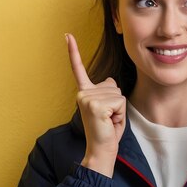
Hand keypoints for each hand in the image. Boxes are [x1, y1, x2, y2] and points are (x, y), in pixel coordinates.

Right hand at [65, 33, 125, 177]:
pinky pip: (120, 102)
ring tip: (108, 122)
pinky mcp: (96, 106)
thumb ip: (109, 92)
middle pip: (114, 85)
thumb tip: (110, 81)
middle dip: (117, 104)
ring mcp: (88, 99)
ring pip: (118, 94)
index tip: (67, 35)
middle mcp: (83, 93)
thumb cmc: (107, 131)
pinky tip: (109, 123)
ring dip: (119, 110)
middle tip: (108, 119)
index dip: (73, 51)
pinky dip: (120, 114)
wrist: (101, 151)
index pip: (78, 69)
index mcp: (84, 92)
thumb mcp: (109, 107)